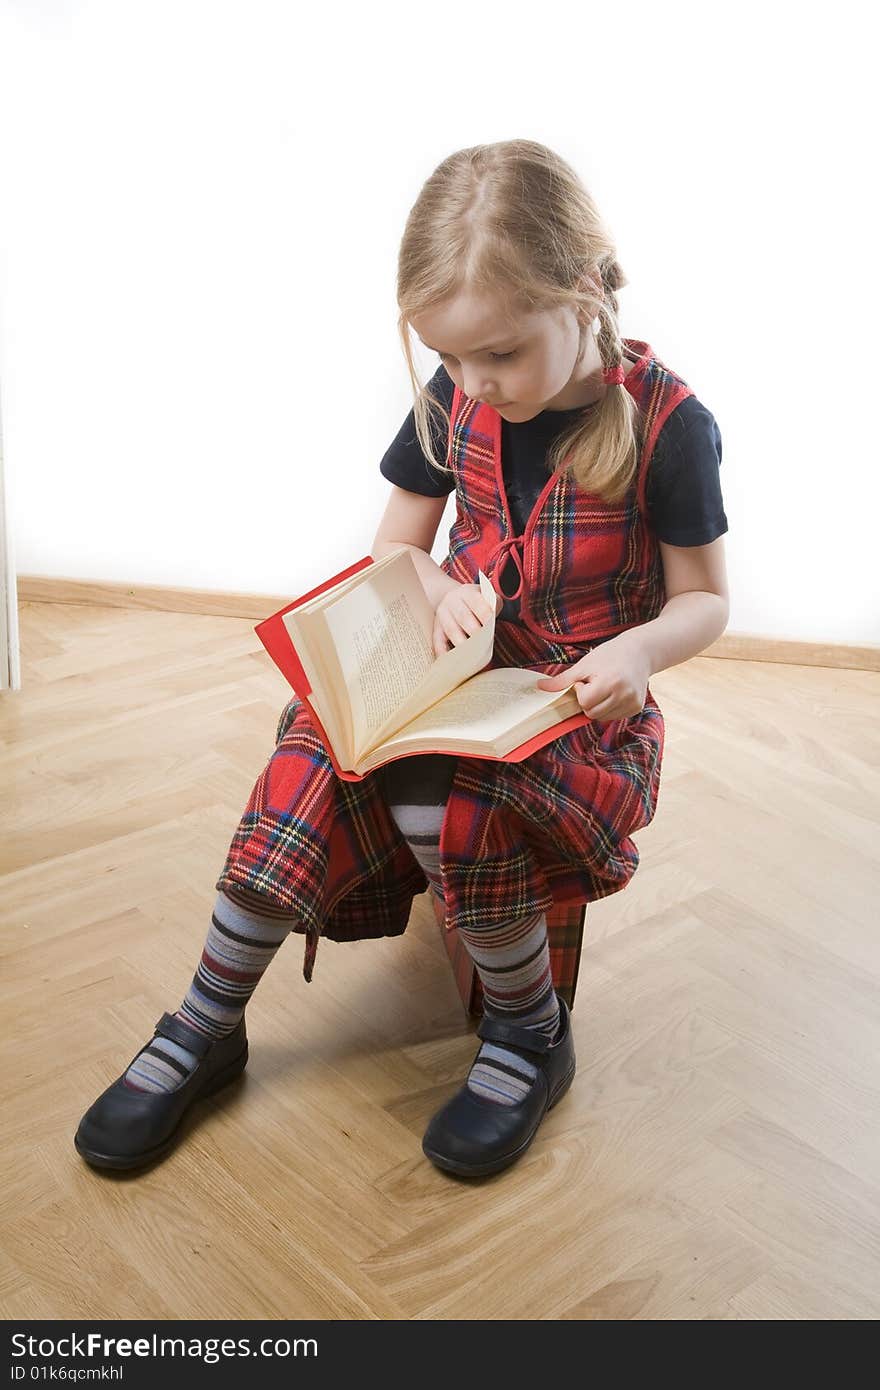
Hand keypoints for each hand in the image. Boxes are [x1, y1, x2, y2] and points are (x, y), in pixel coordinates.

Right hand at [433, 582, 502, 656]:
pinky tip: (451, 662)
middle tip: (484, 645)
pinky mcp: (436, 628)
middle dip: (475, 632)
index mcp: (467, 592)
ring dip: (462, 644)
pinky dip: (443, 652)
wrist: (454, 599)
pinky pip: (437, 641)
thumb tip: (492, 624)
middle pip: (463, 617)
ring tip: (473, 657)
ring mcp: (442, 615)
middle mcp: (452, 601)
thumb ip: (494, 606)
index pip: (477, 602)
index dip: (485, 614)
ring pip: (451, 630)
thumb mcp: (487, 598)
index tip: (491, 626)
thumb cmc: (477, 603)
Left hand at [535, 632, 651, 720]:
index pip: (585, 703)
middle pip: (592, 714)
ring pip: (602, 718)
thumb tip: (539, 687)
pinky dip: (609, 708)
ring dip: (598, 706)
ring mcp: (632, 704)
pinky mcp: (637, 708)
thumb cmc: (609, 655)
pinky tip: (614, 693)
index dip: (581, 692)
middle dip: (588, 701)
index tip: (586, 680)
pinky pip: (614, 716)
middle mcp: (624, 695)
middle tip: (595, 684)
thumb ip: (562, 680)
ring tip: (605, 687)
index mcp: (611, 682)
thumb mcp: (584, 664)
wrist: (640, 652)